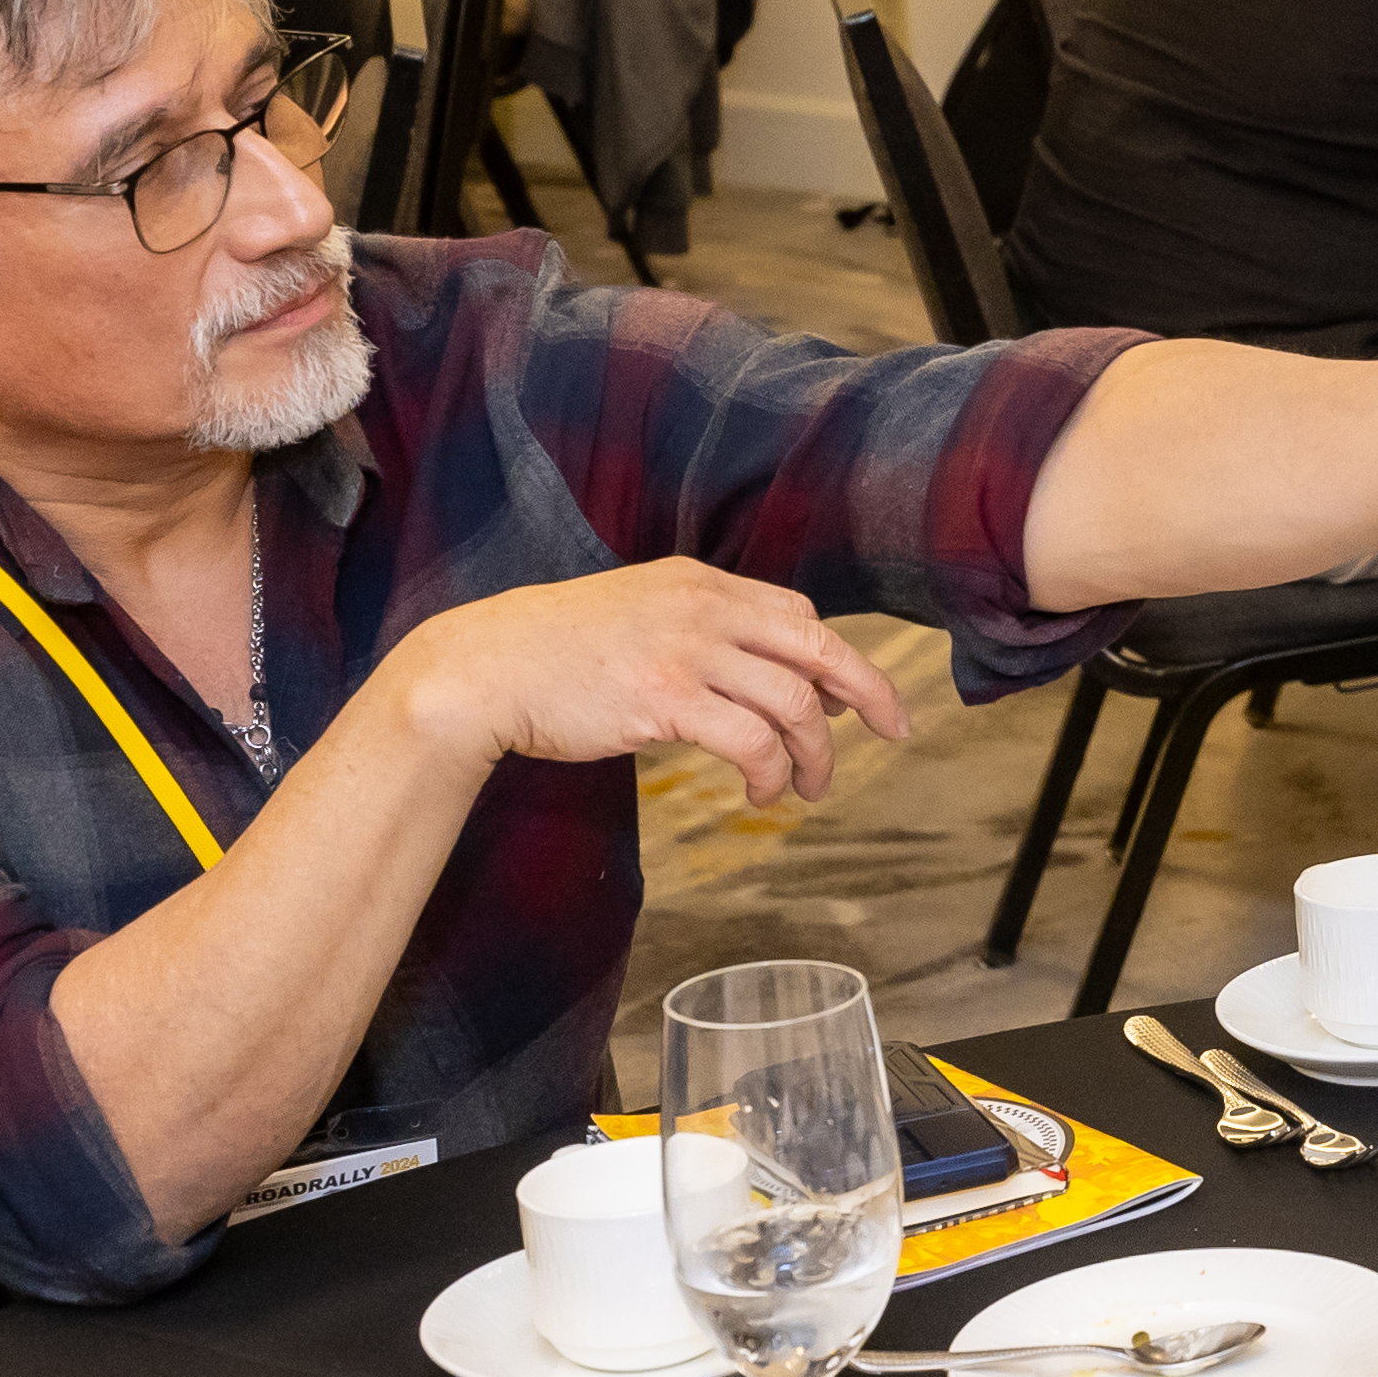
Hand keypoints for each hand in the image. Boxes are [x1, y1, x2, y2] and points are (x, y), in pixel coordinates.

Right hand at [383, 559, 916, 805]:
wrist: (484, 667)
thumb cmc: (552, 651)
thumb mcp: (635, 615)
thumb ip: (694, 632)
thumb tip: (752, 677)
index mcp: (697, 582)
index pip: (797, 612)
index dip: (836, 657)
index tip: (856, 698)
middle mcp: (702, 607)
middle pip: (818, 645)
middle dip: (868, 693)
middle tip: (893, 732)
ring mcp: (685, 650)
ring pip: (793, 704)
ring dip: (814, 755)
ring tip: (809, 788)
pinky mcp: (665, 699)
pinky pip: (751, 742)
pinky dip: (771, 773)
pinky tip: (762, 794)